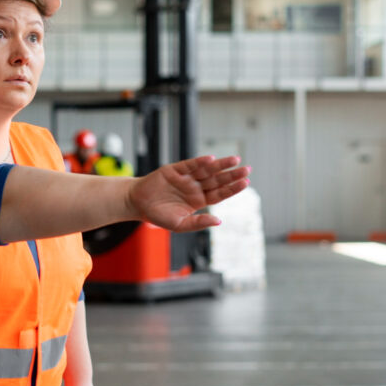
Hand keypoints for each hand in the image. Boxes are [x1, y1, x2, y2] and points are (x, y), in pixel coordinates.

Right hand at [127, 155, 249, 232]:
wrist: (137, 204)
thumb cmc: (158, 215)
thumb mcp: (179, 225)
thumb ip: (198, 223)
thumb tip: (218, 221)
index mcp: (198, 201)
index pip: (219, 194)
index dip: (232, 188)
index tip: (246, 183)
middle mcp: (195, 187)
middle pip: (217, 180)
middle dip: (232, 175)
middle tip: (247, 169)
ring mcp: (186, 178)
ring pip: (207, 170)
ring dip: (221, 165)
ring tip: (235, 159)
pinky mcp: (174, 170)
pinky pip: (189, 164)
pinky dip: (200, 162)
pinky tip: (211, 160)